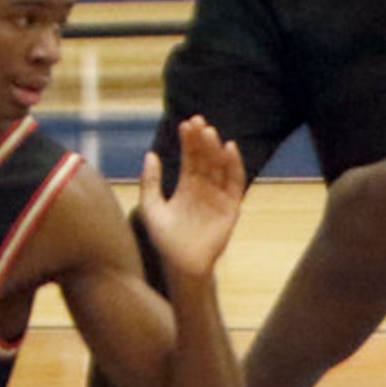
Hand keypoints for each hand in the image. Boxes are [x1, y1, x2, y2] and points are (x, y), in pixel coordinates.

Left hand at [138, 116, 244, 280]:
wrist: (181, 265)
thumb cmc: (165, 240)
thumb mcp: (151, 207)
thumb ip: (150, 182)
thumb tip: (151, 154)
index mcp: (187, 186)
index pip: (191, 158)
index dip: (189, 141)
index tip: (186, 123)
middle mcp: (205, 189)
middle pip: (206, 159)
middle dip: (202, 140)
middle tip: (198, 121)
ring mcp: (219, 197)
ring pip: (220, 167)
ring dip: (216, 149)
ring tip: (209, 132)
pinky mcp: (231, 207)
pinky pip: (235, 183)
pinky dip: (235, 166)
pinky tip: (229, 149)